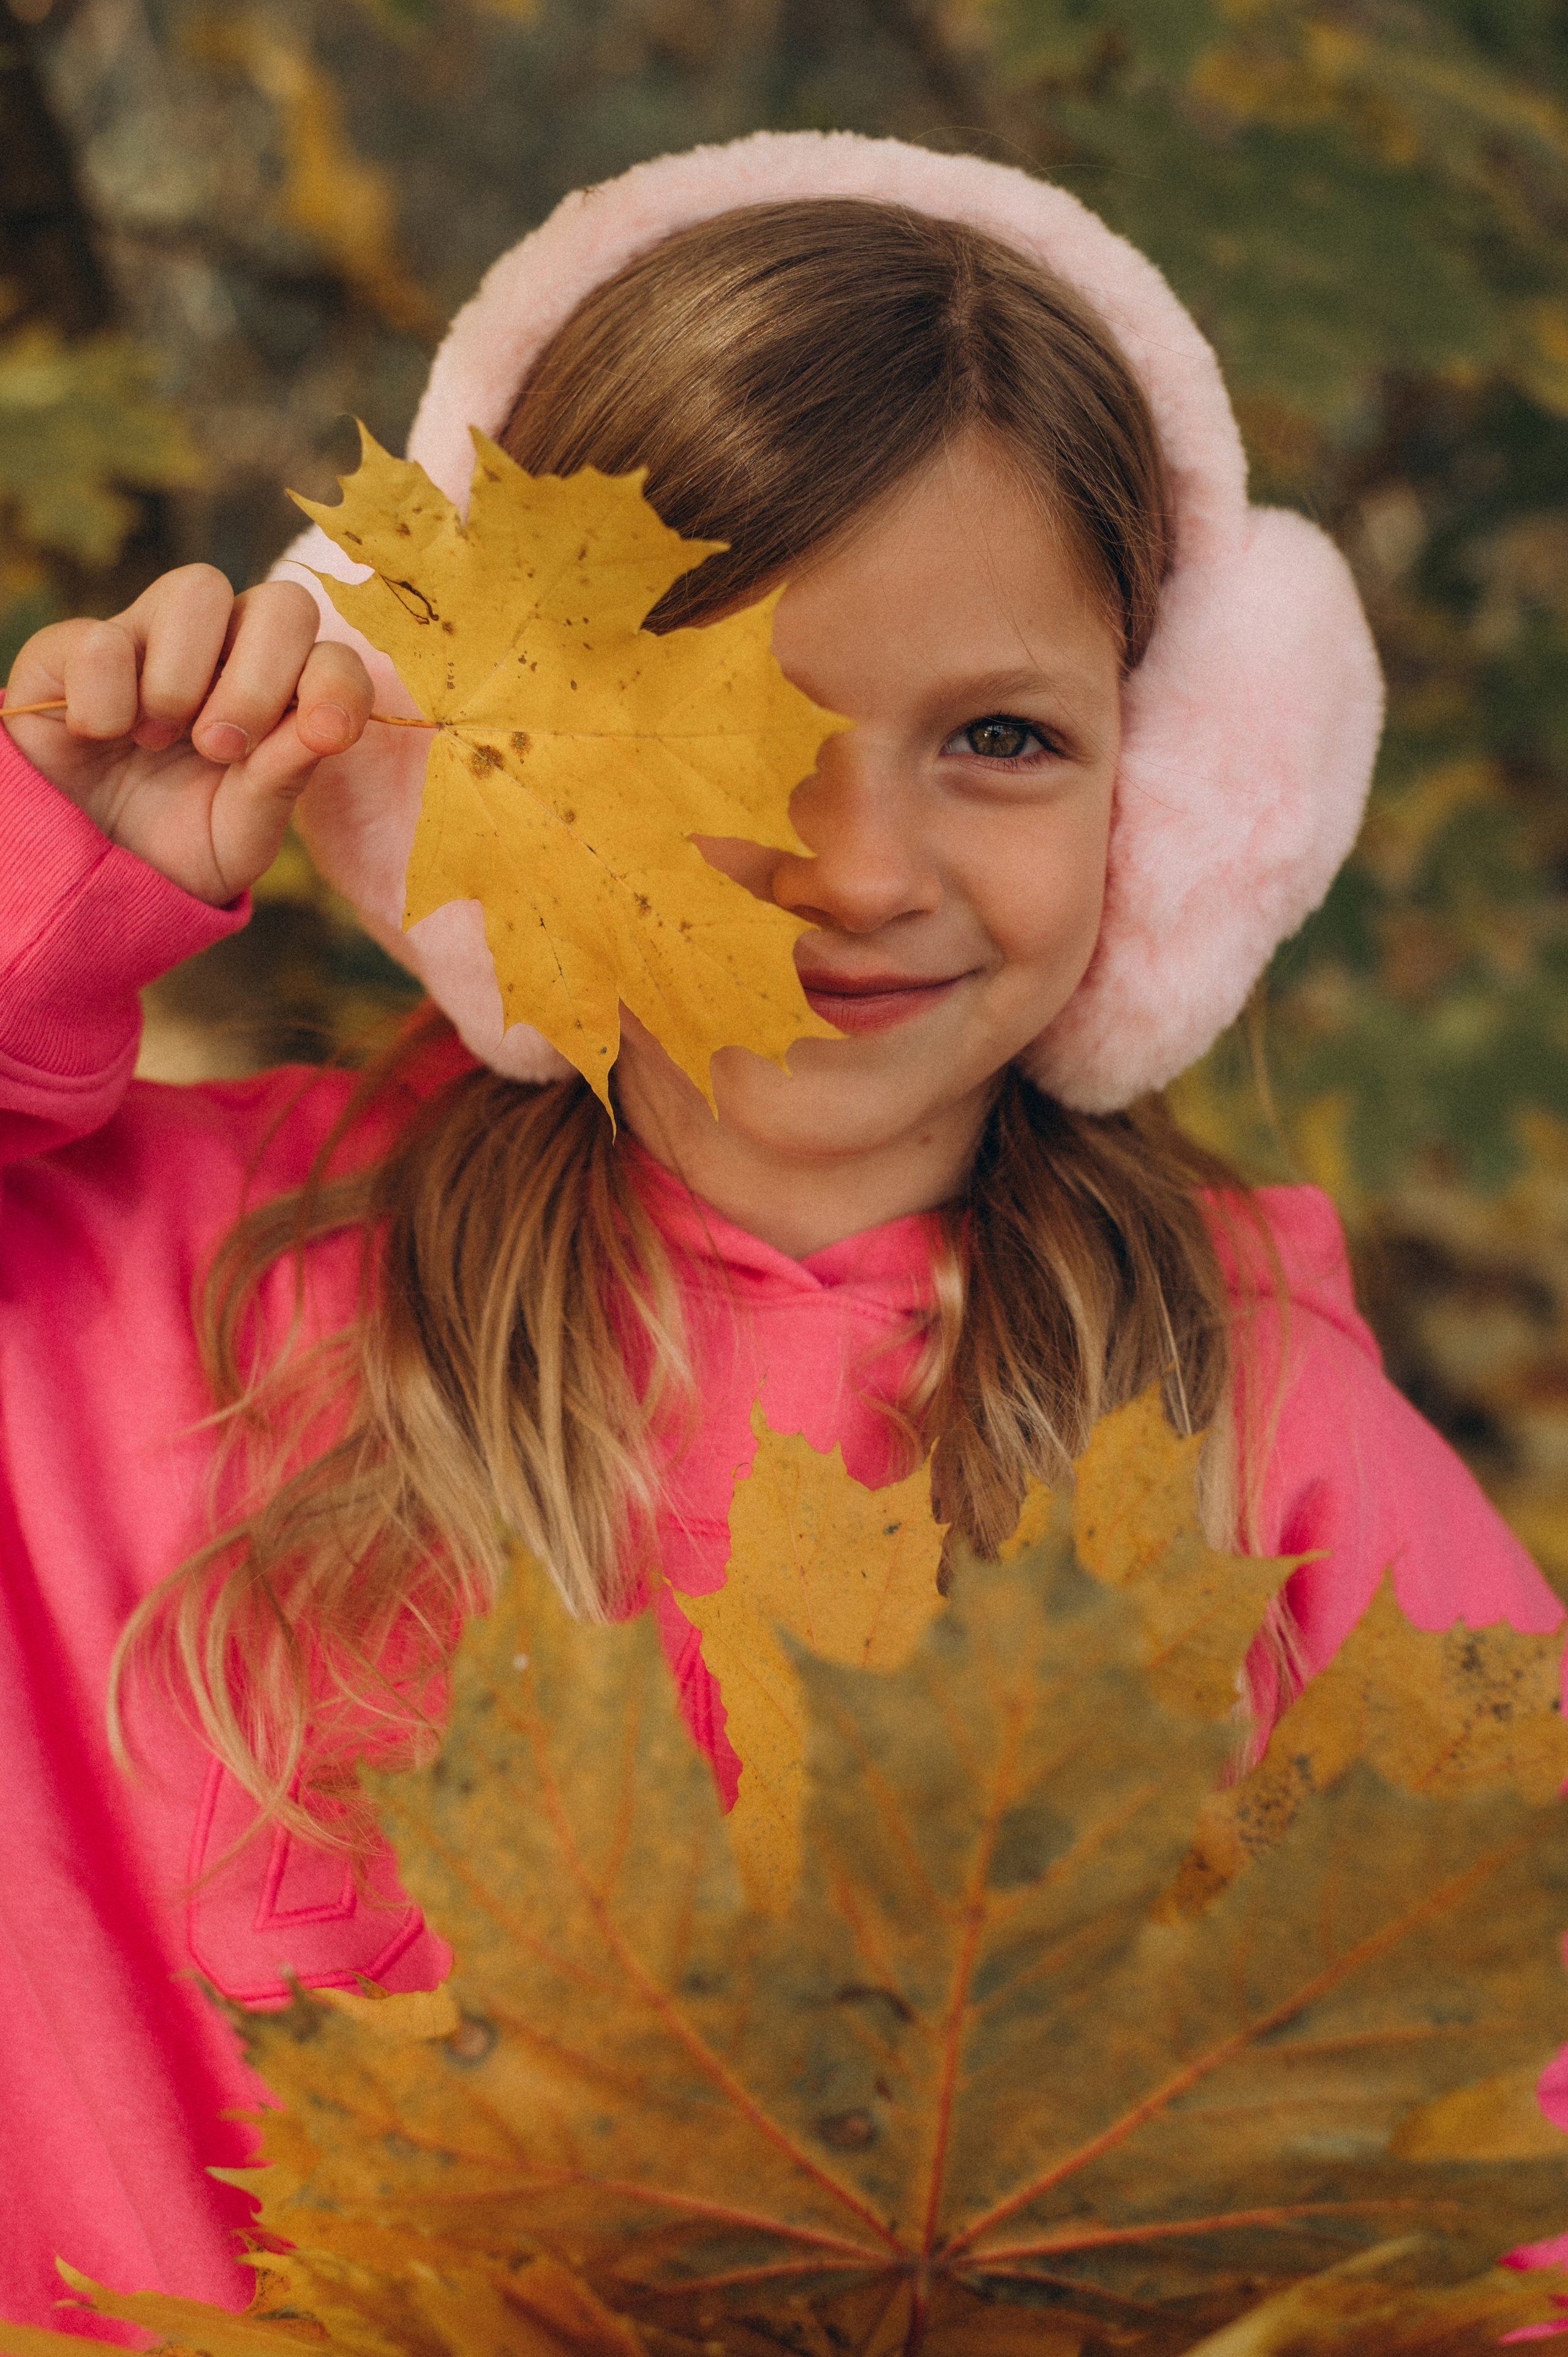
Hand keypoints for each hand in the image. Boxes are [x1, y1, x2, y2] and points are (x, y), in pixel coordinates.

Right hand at [1, 564, 373, 905]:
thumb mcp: (244, 831)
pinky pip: (103, 637)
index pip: (332, 654)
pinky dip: (107, 698)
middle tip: (220, 750)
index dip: (337, 684)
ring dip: (184, 678)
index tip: (325, 737)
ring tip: (154, 741)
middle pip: (282, 604)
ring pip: (198, 589)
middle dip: (260, 681)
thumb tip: (323, 726)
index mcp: (278, 692)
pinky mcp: (72, 644)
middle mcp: (224, 649)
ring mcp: (151, 636)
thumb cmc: (180, 840)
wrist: (89, 866)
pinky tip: (99, 735)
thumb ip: (285, 779)